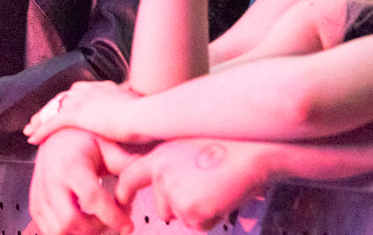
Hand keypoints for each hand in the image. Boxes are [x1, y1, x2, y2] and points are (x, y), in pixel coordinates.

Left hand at [24, 80, 143, 143]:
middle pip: (61, 99)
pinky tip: (33, 138)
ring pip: (52, 109)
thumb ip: (129, 104)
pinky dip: (41, 130)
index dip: (66, 102)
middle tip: (36, 119)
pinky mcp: (76, 114)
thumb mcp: (136, 104)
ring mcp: (80, 101)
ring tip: (30, 129)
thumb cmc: (145, 113)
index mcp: (101, 87)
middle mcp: (87, 90)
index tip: (60, 109)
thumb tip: (135, 105)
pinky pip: (52, 123)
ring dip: (39, 120)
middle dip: (48, 110)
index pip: (77, 94)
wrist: (143, 114)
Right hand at [28, 129, 134, 234]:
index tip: (128, 225)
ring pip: (59, 231)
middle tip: (112, 220)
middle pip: (71, 222)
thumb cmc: (81, 140)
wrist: (54, 137)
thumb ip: (124, 163)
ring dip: (82, 233)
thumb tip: (143, 174)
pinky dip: (68, 232)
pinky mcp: (35, 206)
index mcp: (70, 165)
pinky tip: (83, 221)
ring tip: (98, 220)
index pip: (92, 198)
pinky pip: (50, 231)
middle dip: (96, 228)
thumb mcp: (105, 145)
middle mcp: (51, 182)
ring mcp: (39, 196)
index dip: (113, 216)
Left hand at [114, 139, 271, 229]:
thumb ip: (174, 165)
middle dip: (183, 207)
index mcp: (160, 155)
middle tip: (207, 185)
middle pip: (163, 208)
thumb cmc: (231, 147)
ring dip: (201, 211)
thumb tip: (169, 193)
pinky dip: (213, 217)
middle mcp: (161, 173)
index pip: (129, 176)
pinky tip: (222, 196)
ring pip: (184, 217)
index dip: (124, 191)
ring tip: (217, 186)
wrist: (253, 151)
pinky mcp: (189, 209)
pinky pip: (200, 224)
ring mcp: (174, 191)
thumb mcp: (192, 148)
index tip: (120, 200)